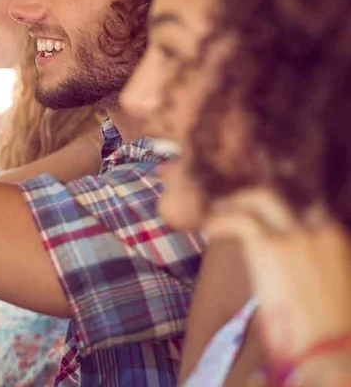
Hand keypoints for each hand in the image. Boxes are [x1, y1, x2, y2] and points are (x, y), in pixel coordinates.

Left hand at [205, 188, 350, 362]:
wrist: (330, 349)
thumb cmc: (329, 329)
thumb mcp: (328, 286)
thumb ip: (310, 264)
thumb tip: (286, 264)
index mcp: (336, 240)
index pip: (305, 207)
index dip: (277, 209)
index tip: (258, 215)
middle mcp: (319, 230)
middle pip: (281, 195)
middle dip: (251, 196)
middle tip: (230, 205)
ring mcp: (296, 235)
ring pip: (261, 196)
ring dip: (234, 201)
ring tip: (215, 211)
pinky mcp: (271, 247)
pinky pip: (240, 219)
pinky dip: (221, 220)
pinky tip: (209, 229)